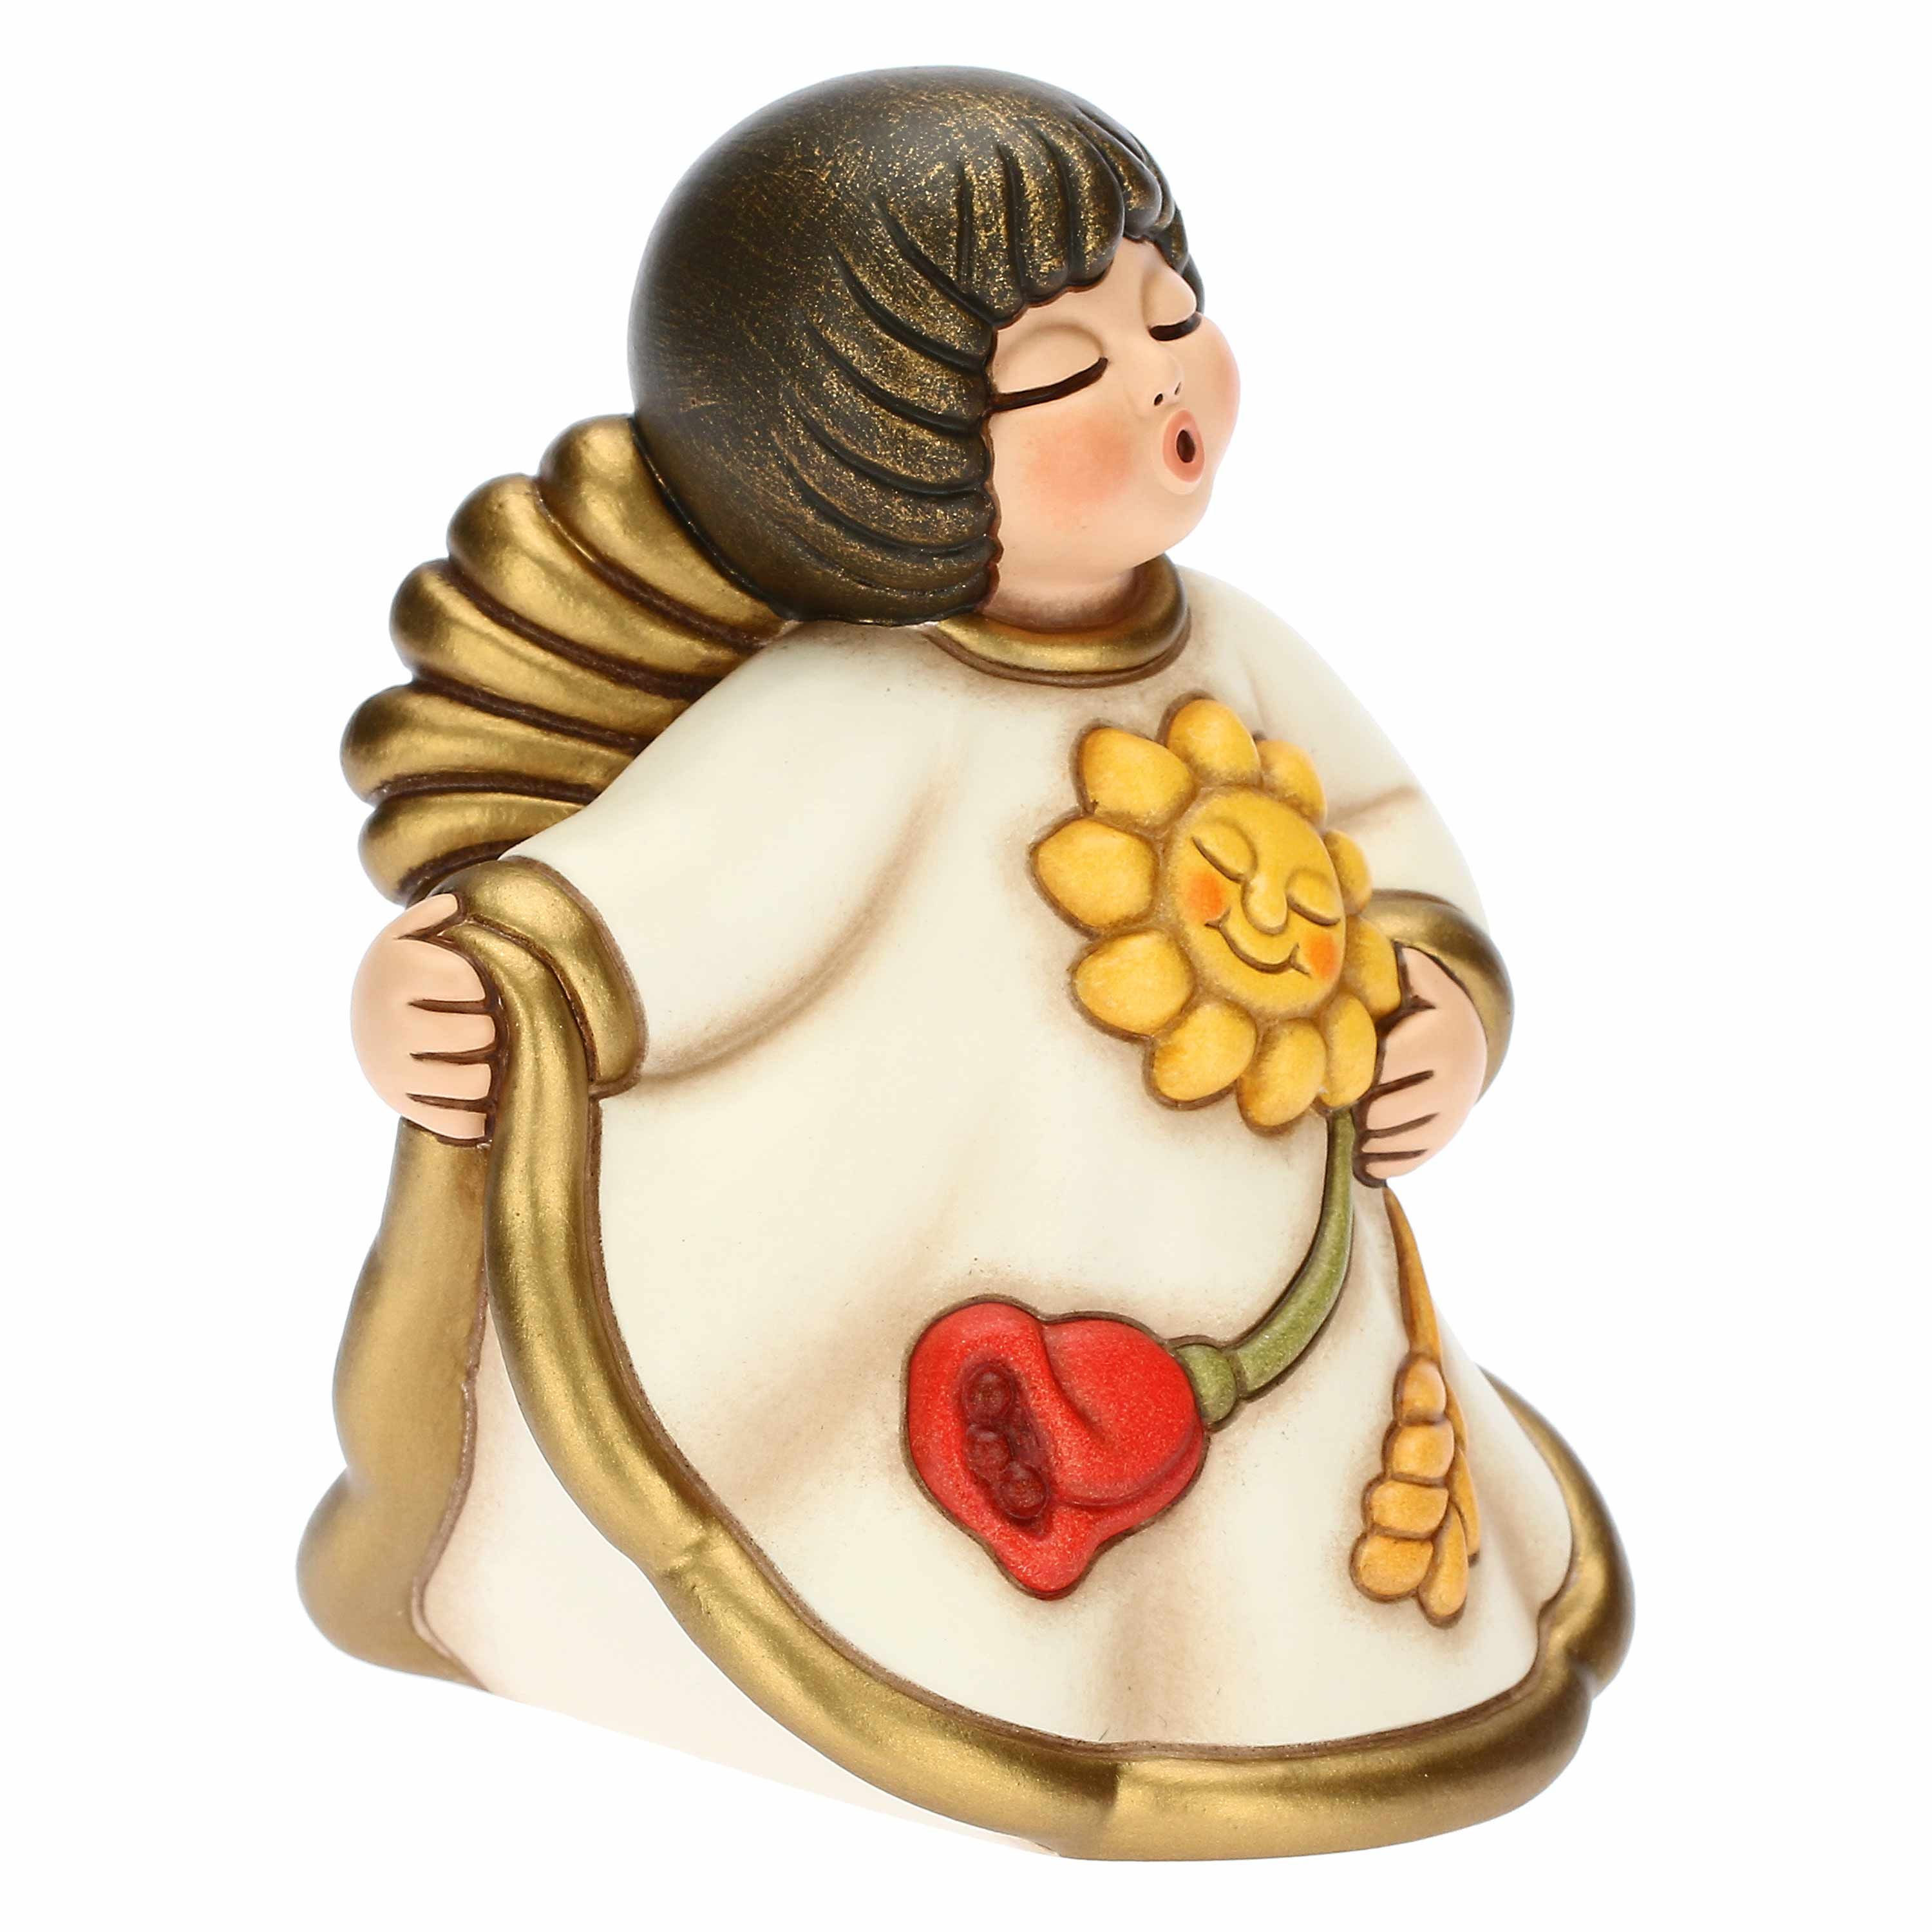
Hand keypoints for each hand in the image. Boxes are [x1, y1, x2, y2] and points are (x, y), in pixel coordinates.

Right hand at [349, 894, 496, 1141]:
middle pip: (478, 1033)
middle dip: (490, 1027)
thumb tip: (458, 903)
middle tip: (483, 1025)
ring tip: (482, 1058)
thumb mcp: (409, 932)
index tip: (478, 985)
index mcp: (395, 971)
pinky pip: (457, 1123)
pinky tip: (479, 1099)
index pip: (470, 980)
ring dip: (488, 1070)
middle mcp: (386, 1023)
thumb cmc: (403, 970)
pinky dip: (476, 1116)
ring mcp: (391, 1069)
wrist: (363, 1019)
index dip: (486, 983)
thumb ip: (434, 913)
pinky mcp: (399, 1104)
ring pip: (472, 1081)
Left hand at [1355, 948, 1486, 1182]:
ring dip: (1361, 1137)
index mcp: (1440, 1037)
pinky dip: (1378, 1160)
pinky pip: (1405, 1163)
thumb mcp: (1423, 982)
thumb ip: (1406, 967)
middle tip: (1333, 1100)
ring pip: (1389, 1140)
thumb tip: (1382, 947)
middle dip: (1353, 1109)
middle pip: (1380, 1112)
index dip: (1348, 1071)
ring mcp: (1452, 1115)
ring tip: (1347, 1120)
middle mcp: (1454, 1080)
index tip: (1328, 1069)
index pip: (1381, 1066)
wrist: (1468, 1045)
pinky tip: (1363, 1149)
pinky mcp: (1446, 1140)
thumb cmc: (1425, 1010)